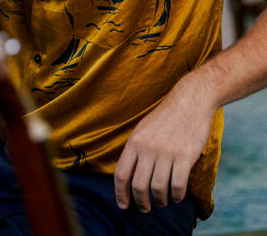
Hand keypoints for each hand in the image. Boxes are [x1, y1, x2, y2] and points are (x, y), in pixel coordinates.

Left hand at [113, 80, 214, 212]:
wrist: (189, 101)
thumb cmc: (165, 118)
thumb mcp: (143, 129)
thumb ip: (135, 150)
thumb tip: (128, 176)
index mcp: (134, 141)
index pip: (121, 174)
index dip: (120, 193)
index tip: (123, 206)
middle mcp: (147, 148)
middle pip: (138, 185)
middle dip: (140, 202)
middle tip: (145, 208)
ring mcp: (166, 152)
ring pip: (158, 188)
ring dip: (160, 200)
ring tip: (162, 201)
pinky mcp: (185, 156)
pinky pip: (177, 185)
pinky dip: (176, 196)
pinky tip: (176, 196)